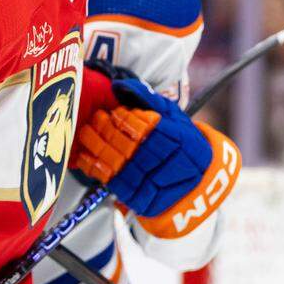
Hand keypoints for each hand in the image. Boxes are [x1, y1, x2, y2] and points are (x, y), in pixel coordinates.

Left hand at [72, 76, 212, 216]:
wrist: (198, 182)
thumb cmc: (183, 143)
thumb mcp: (174, 116)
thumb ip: (148, 98)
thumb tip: (119, 86)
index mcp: (177, 139)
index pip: (144, 127)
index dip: (124, 118)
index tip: (114, 112)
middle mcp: (165, 162)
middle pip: (127, 144)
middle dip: (106, 129)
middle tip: (96, 119)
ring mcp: (152, 183)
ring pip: (116, 162)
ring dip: (96, 146)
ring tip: (86, 133)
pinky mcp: (141, 198)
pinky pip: (112, 182)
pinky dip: (94, 167)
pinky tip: (85, 155)